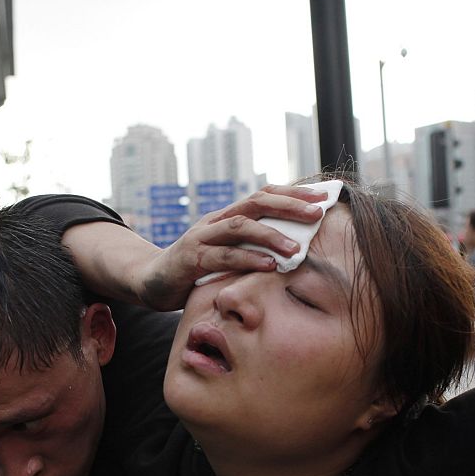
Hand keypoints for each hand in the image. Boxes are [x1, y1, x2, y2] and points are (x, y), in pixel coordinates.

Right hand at [138, 185, 328, 310]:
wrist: (151, 281)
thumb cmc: (197, 269)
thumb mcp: (228, 253)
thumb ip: (252, 247)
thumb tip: (297, 246)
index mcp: (228, 216)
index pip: (264, 195)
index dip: (293, 194)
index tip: (323, 198)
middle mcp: (216, 220)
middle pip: (256, 202)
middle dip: (289, 206)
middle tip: (318, 214)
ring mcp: (202, 237)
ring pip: (241, 227)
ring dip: (272, 236)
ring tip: (297, 249)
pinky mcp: (191, 258)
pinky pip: (223, 256)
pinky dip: (248, 259)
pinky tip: (269, 266)